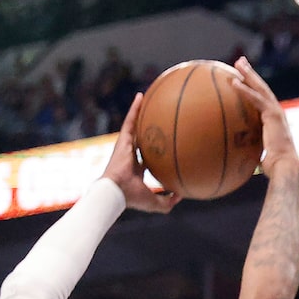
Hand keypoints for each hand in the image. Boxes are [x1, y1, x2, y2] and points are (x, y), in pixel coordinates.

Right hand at [103, 98, 179, 214]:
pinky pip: (130, 120)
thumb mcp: (154, 202)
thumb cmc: (132, 198)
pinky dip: (135, 108)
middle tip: (156, 118)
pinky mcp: (123, 139)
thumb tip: (181, 195)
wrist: (117, 191)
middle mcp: (131, 155)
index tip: (161, 146)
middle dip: (147, 129)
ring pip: (135, 125)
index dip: (153, 151)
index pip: (146, 157)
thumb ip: (168, 201)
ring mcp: (126, 145)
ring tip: (148, 98)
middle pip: (140, 138)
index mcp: (136, 168)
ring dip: (140, 112)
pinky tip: (140, 95)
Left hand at [228, 57, 298, 179]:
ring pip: (260, 88)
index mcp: (274, 119)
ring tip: (238, 63)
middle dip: (251, 73)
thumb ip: (251, 149)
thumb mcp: (259, 154)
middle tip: (241, 62)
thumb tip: (237, 156)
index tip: (244, 78)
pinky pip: (255, 99)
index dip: (253, 87)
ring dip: (248, 74)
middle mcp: (276, 112)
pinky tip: (234, 82)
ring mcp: (275, 111)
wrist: (284, 167)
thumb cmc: (273, 167)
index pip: (262, 99)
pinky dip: (244, 90)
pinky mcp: (272, 114)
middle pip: (262, 88)